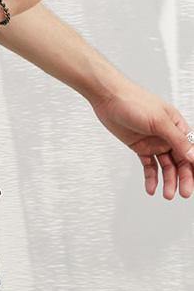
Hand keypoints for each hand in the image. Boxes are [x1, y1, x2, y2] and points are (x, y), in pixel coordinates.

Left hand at [90, 79, 193, 198]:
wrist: (106, 96)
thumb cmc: (132, 100)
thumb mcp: (159, 120)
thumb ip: (177, 139)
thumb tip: (193, 156)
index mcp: (176, 125)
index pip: (191, 150)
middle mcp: (167, 135)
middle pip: (180, 162)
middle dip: (183, 178)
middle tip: (184, 193)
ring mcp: (153, 142)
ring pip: (166, 166)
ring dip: (168, 181)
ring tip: (166, 194)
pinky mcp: (140, 147)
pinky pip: (149, 166)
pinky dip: (151, 178)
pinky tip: (151, 188)